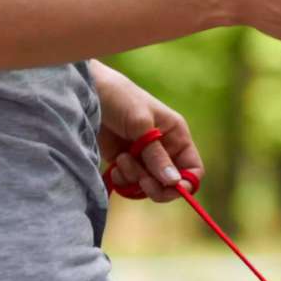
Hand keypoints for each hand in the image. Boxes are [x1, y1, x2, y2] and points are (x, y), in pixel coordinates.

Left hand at [91, 61, 204, 202]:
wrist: (87, 93)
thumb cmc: (120, 99)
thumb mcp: (140, 125)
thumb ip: (157, 156)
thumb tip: (175, 182)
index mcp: (176, 136)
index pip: (193, 168)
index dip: (186, 183)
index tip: (170, 188)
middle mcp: (164, 149)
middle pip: (171, 183)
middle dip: (156, 185)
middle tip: (142, 181)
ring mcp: (144, 157)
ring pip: (150, 185)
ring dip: (135, 178)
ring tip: (122, 159)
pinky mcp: (126, 162)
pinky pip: (131, 183)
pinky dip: (123, 180)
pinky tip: (115, 165)